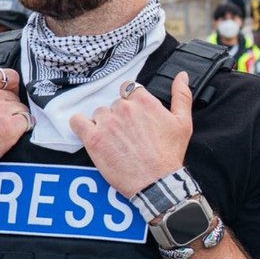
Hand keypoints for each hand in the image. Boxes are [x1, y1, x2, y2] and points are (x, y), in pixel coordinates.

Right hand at [0, 54, 31, 181]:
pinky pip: (27, 123)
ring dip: (15, 120)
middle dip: (10, 107)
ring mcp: (0, 109)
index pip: (7, 75)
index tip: (2, 101)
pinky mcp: (9, 128)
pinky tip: (6, 138)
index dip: (9, 88)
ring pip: (22, 109)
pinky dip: (21, 131)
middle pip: (16, 94)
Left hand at [69, 72, 192, 196]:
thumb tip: (182, 76)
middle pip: (114, 104)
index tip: (133, 116)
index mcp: (143, 101)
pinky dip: (80, 125)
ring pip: (99, 114)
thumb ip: (181, 95)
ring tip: (114, 141)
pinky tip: (88, 133)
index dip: (130, 102)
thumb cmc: (169, 155)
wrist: (157, 182)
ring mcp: (107, 123)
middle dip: (119, 116)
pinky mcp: (93, 139)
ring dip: (103, 124)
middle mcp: (124, 108)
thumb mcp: (183, 122)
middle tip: (127, 135)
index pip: (128, 88)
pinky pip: (77, 122)